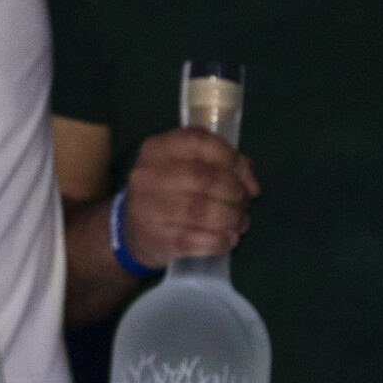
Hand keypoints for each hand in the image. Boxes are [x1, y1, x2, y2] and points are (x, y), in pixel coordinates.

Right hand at [119, 128, 257, 268]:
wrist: (130, 232)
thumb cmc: (167, 194)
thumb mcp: (185, 167)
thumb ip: (222, 164)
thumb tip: (251, 184)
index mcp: (157, 148)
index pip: (200, 142)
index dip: (231, 158)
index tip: (244, 178)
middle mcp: (147, 174)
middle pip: (205, 177)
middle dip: (235, 192)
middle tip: (244, 205)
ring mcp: (147, 207)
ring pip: (202, 210)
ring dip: (231, 218)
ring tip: (240, 223)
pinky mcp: (154, 238)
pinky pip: (194, 240)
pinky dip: (219, 240)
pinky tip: (229, 239)